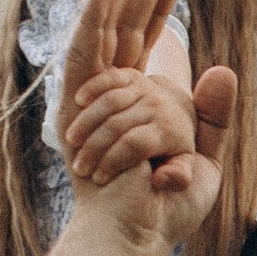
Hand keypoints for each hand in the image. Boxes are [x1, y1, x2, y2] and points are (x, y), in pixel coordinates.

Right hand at [57, 0, 234, 252]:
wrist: (138, 232)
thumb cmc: (166, 208)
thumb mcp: (203, 157)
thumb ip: (213, 115)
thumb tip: (222, 66)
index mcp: (137, 101)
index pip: (149, 43)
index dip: (161, 8)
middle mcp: (111, 93)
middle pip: (126, 26)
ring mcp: (94, 97)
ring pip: (104, 29)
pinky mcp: (80, 106)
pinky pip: (86, 55)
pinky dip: (93, 21)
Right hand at [62, 65, 193, 189]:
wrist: (179, 116)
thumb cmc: (174, 151)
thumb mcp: (185, 169)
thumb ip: (178, 177)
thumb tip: (159, 179)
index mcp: (169, 131)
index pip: (133, 145)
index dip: (112, 162)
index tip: (98, 178)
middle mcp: (157, 106)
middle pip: (116, 125)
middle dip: (94, 148)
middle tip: (78, 168)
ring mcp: (145, 88)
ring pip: (109, 102)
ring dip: (86, 123)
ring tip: (71, 143)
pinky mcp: (131, 77)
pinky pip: (108, 78)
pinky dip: (91, 88)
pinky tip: (77, 103)